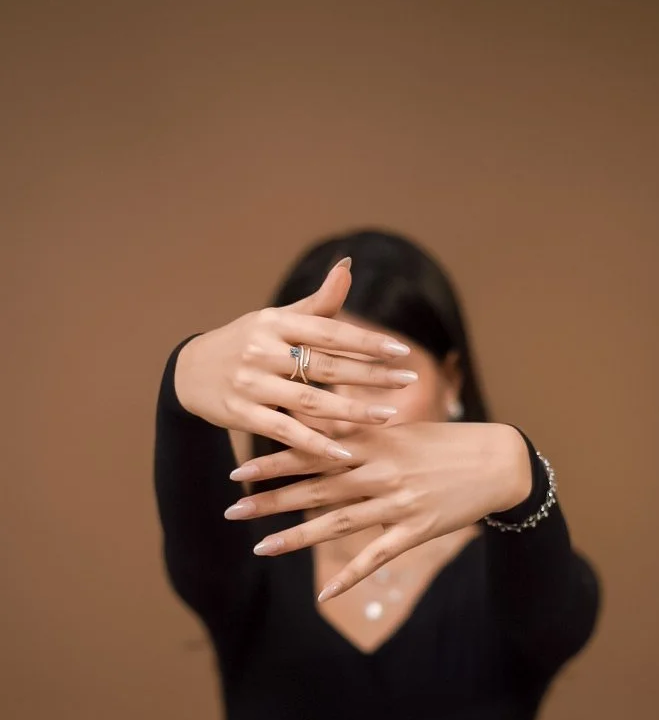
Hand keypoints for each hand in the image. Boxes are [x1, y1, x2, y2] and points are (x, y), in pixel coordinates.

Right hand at [173, 259, 416, 459]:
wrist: (189, 371)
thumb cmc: (245, 342)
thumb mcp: (276, 320)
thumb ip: (317, 303)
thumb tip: (349, 265)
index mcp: (275, 323)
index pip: (330, 331)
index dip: (366, 341)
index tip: (401, 351)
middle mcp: (262, 350)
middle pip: (326, 366)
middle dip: (371, 375)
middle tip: (409, 381)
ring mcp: (250, 383)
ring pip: (310, 401)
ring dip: (352, 411)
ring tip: (388, 416)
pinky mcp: (241, 414)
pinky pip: (284, 431)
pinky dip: (315, 444)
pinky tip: (344, 453)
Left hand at [225, 422, 531, 597]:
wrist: (499, 462)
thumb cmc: (446, 444)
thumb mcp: (402, 430)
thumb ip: (361, 434)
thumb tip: (319, 428)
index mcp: (374, 442)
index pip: (314, 451)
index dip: (274, 461)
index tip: (238, 469)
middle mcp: (380, 471)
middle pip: (316, 488)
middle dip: (271, 499)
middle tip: (232, 509)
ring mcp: (398, 502)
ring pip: (337, 523)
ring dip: (296, 537)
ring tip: (259, 547)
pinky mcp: (416, 530)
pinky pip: (376, 556)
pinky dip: (350, 575)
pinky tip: (324, 593)